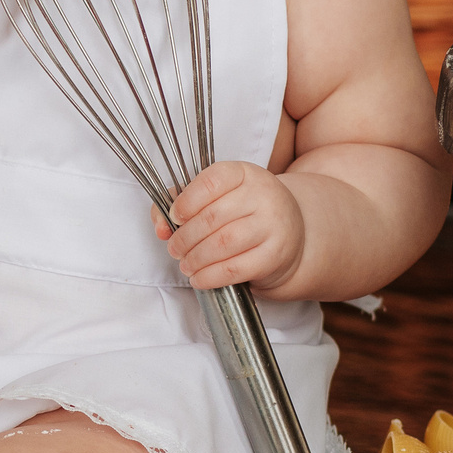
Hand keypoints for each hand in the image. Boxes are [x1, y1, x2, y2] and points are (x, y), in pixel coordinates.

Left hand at [158, 161, 305, 290]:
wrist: (292, 232)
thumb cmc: (243, 212)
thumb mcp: (216, 197)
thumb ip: (180, 204)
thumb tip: (161, 227)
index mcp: (244, 173)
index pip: (211, 182)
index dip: (186, 202)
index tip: (174, 218)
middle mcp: (263, 195)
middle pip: (212, 217)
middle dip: (185, 238)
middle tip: (175, 249)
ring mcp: (273, 225)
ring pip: (223, 243)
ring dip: (196, 258)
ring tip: (185, 264)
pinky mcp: (275, 255)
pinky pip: (236, 268)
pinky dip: (211, 276)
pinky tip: (199, 278)